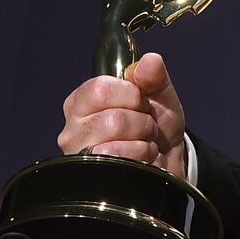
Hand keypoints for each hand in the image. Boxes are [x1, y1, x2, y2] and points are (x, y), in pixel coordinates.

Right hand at [57, 52, 188, 178]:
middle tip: (145, 126)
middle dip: (142, 122)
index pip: (99, 89)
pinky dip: (143, 157)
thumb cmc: (156, 124)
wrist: (167, 160)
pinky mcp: (93, 178)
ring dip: (143, 140)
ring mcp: (81, 157)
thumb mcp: (159, 95)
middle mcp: (72, 130)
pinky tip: (142, 159)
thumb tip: (150, 61)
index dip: (130, 94)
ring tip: (143, 142)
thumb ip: (154, 76)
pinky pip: (121, 162)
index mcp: (81, 102)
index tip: (140, 101)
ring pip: (116, 142)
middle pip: (113, 119)